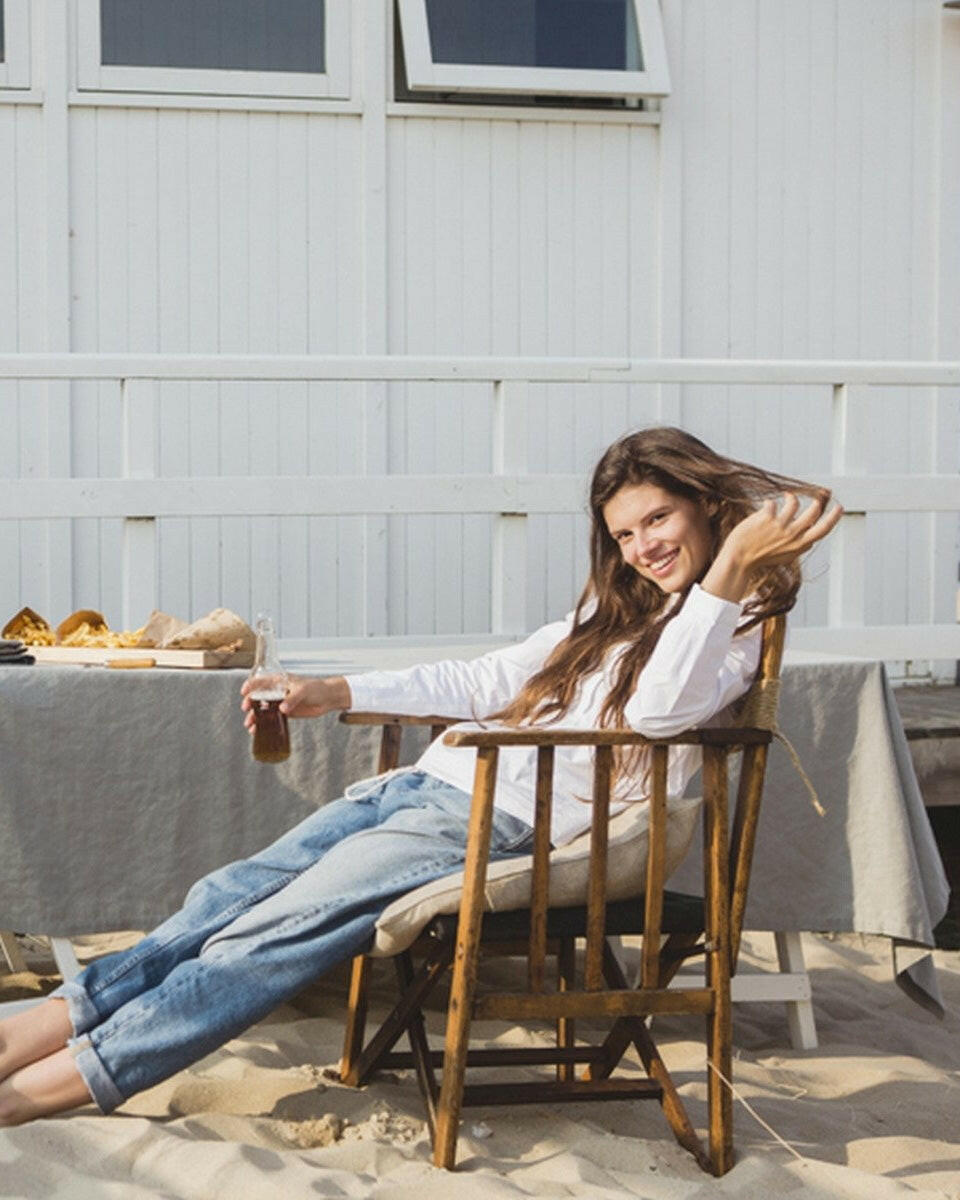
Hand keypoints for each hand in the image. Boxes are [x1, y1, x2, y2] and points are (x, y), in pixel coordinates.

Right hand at [240, 674, 350, 733]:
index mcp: (279, 681)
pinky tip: (257, 730)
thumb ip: (292, 698)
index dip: (250, 685)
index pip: (260, 680)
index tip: (244, 692)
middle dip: (249, 703)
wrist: (327, 698)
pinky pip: (271, 718)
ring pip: (262, 709)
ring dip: (254, 717)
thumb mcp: (304, 690)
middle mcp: (277, 691)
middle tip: (247, 709)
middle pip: (257, 696)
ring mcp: (280, 702)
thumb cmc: (316, 688)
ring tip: (250, 725)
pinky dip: (263, 724)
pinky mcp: (285, 713)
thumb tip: (282, 709)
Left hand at [702, 492, 843, 602]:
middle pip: (814, 512)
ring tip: (786, 496)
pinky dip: (768, 504)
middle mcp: (792, 535)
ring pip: (794, 503)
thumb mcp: (785, 556)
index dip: (833, 518)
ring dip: (791, 497)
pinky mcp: (767, 517)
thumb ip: (799, 547)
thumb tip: (812, 540)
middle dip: (818, 502)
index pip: (823, 530)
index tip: (839, 507)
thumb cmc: (761, 557)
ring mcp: (780, 526)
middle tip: (816, 498)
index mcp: (799, 545)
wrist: (739, 559)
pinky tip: (764, 508)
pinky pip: (772, 503)